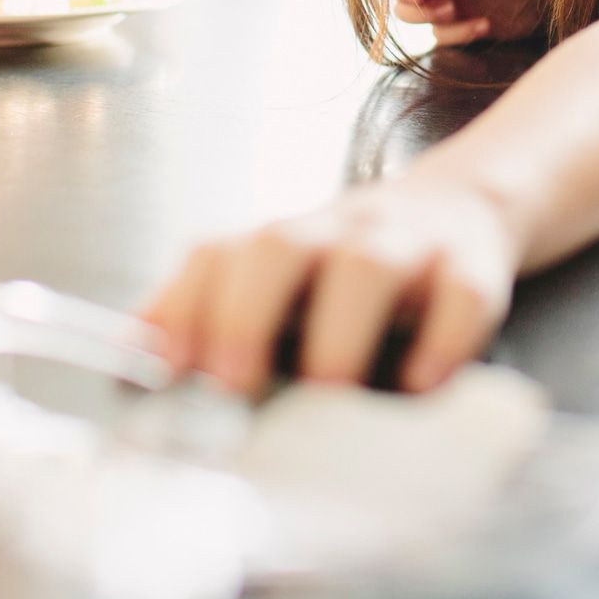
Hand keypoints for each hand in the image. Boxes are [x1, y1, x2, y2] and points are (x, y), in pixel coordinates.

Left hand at [143, 178, 519, 394]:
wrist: (465, 204)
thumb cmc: (353, 266)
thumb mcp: (282, 277)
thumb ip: (209, 309)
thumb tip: (125, 355)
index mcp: (282, 240)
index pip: (217, 254)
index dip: (184, 307)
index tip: (167, 372)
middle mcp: (337, 232)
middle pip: (279, 246)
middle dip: (246, 314)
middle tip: (235, 383)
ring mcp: (407, 246)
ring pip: (367, 266)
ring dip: (339, 332)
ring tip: (327, 393)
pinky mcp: (473, 268)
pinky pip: (461, 295)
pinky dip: (442, 341)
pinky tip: (421, 384)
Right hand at [393, 0, 546, 45]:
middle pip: (404, 8)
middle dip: (417, 10)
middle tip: (445, 6)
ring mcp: (453, 11)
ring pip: (427, 27)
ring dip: (438, 23)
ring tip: (456, 10)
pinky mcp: (468, 29)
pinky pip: (453, 38)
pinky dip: (462, 33)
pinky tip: (485, 24)